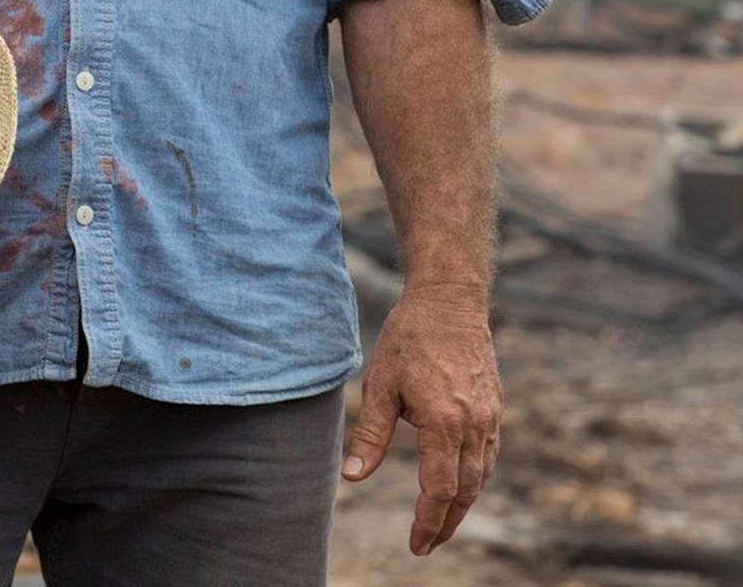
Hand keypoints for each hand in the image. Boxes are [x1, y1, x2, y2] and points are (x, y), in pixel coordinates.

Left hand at [342, 285, 501, 554]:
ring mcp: (489, 418)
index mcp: (444, 422)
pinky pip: (488, 455)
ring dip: (462, 503)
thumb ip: (370, 434)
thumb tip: (352, 476)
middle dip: (447, 523)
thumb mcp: (379, 384)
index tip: (416, 544)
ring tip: (440, 523)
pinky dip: (475, 478)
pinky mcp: (494, 409)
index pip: (440, 489)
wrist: (449, 302)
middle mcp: (474, 425)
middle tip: (427, 544)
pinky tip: (459, 484)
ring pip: (481, 476)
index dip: (429, 522)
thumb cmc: (408, 339)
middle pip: (465, 491)